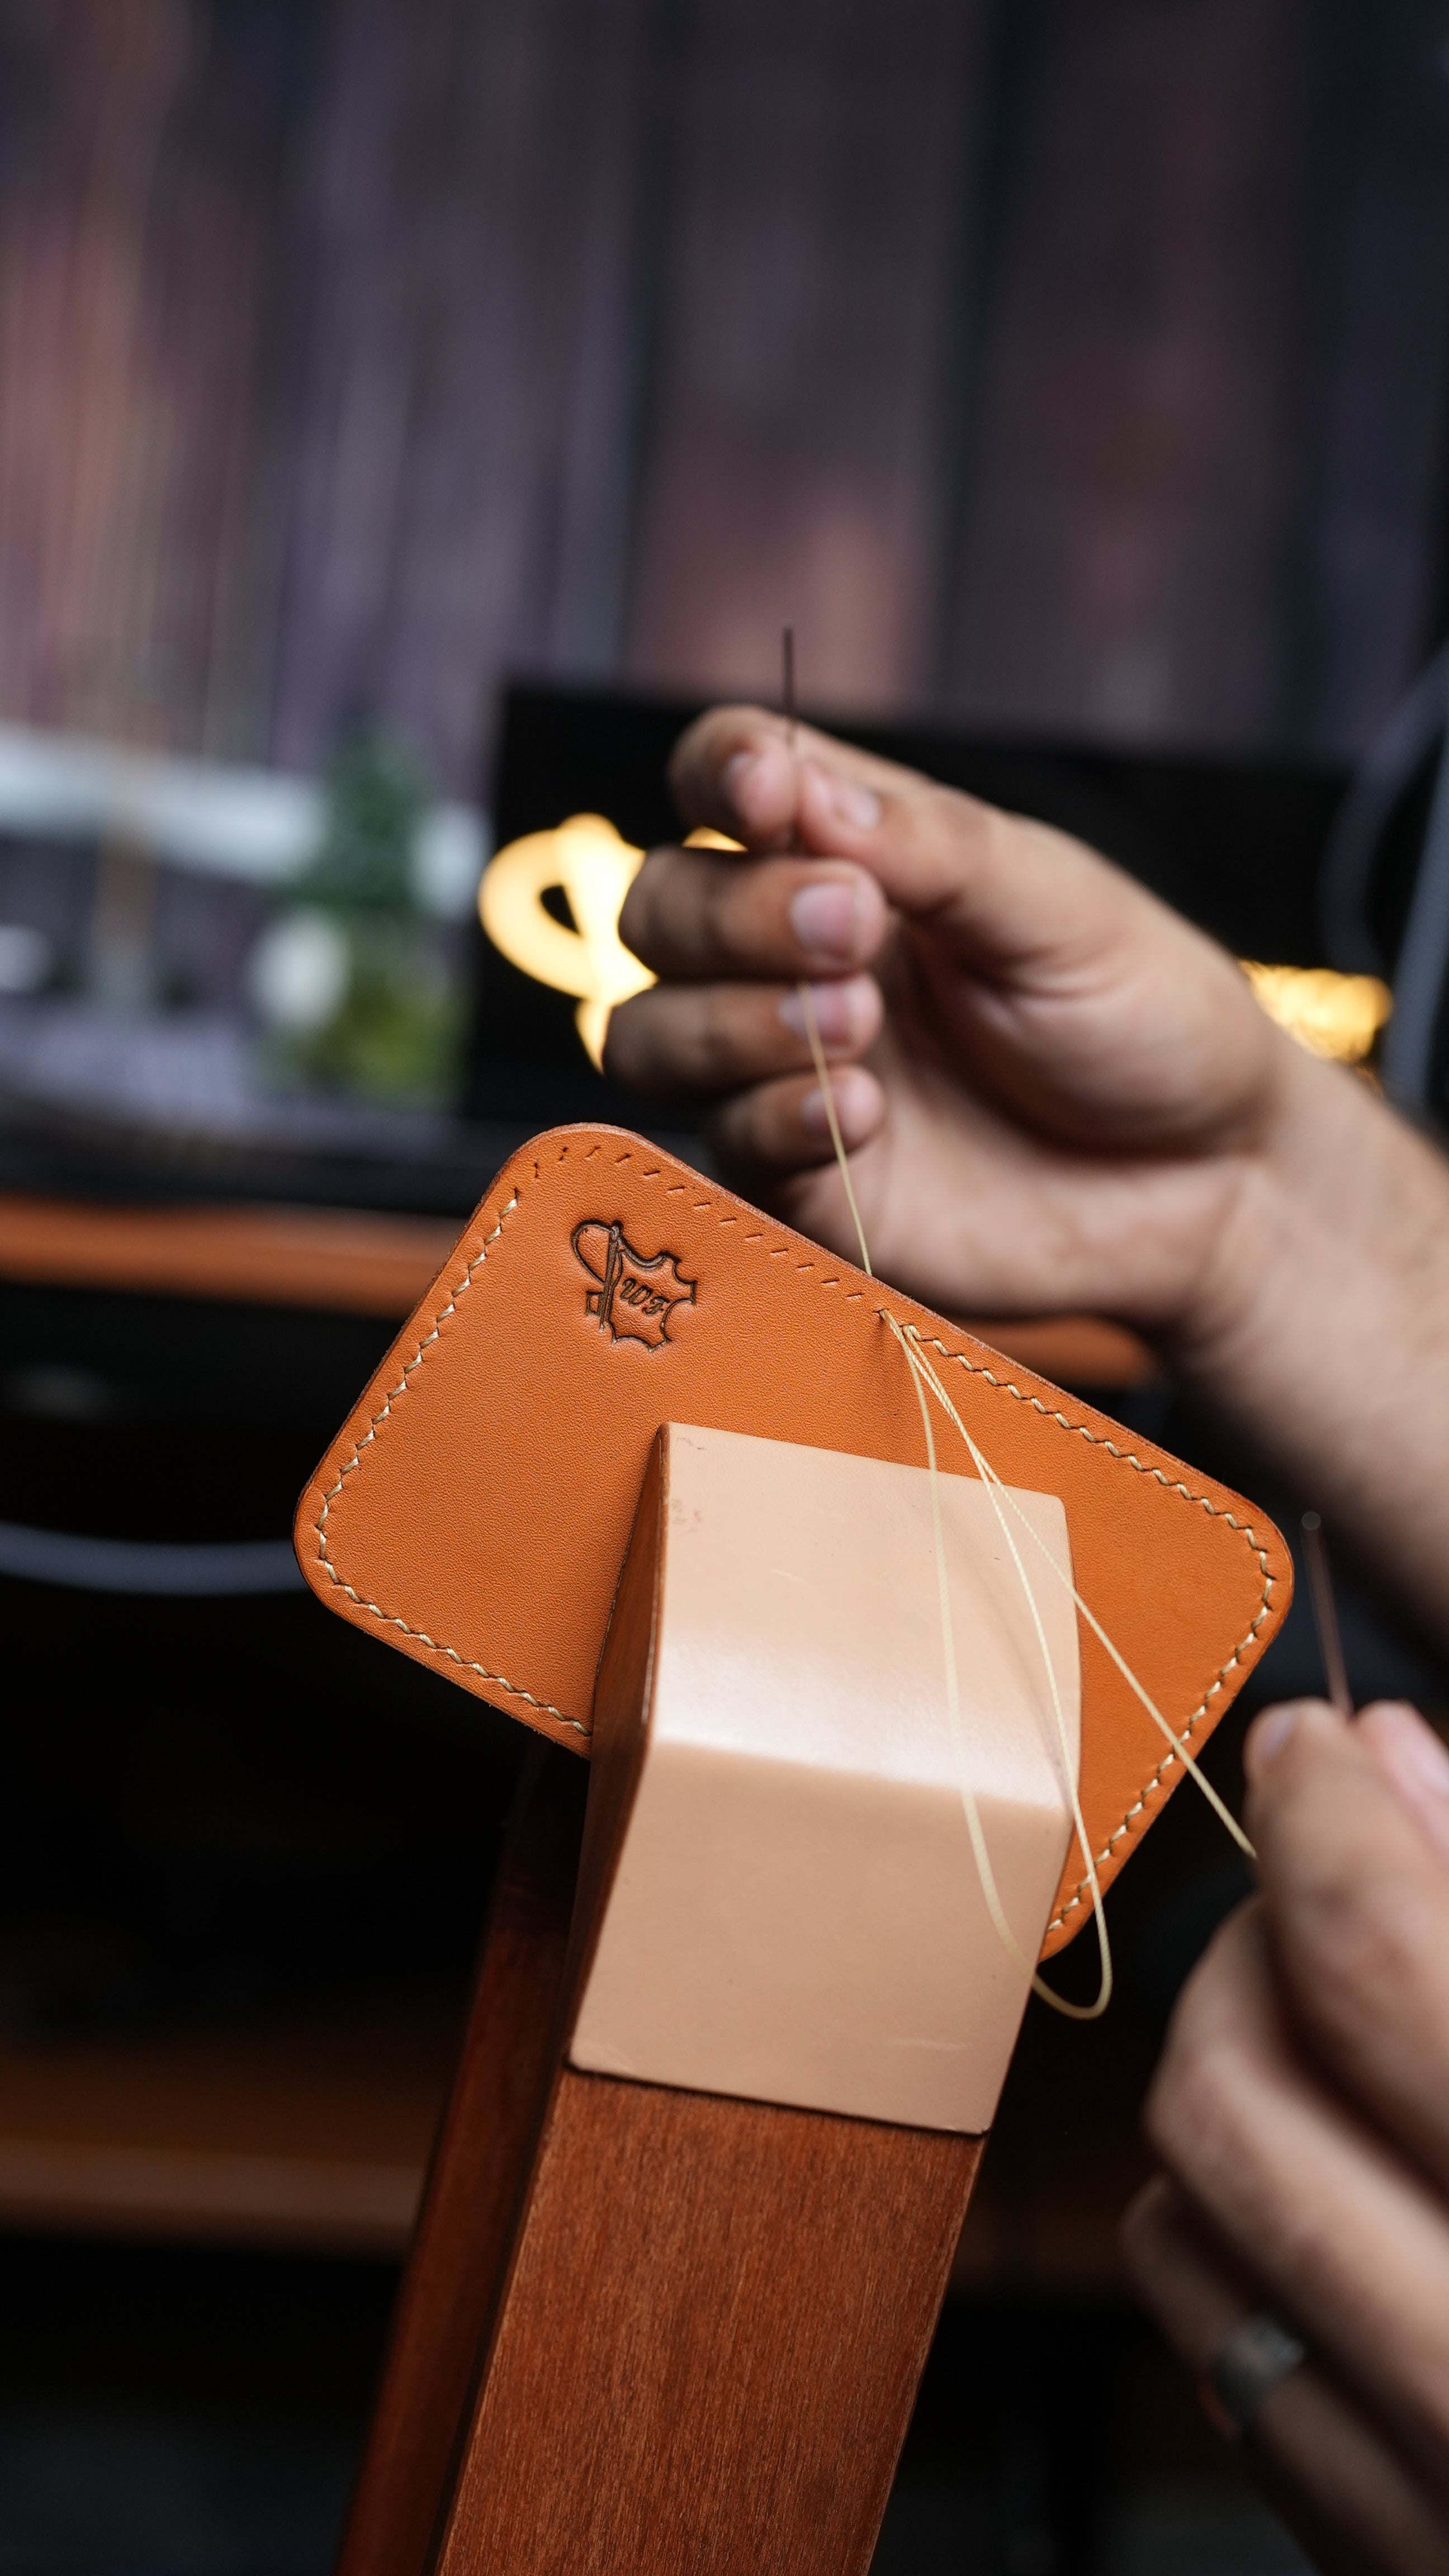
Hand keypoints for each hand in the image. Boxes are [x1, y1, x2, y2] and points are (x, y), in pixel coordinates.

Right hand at [608, 706, 1311, 1334]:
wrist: (1210, 1178)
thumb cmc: (1143, 1017)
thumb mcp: (1058, 904)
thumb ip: (931, 844)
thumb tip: (799, 787)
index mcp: (855, 857)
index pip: (727, 779)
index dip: (719, 775)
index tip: (765, 795)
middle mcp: (794, 959)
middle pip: (662, 908)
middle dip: (735, 915)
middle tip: (853, 929)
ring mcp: (785, 1072)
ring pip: (653, 1034)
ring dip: (735, 1020)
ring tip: (857, 1027)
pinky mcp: (803, 1184)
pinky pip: (722, 1148)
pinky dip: (770, 1116)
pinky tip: (859, 1110)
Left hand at [1122, 1698, 1448, 2572]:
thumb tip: (1392, 1765)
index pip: (1379, 1965)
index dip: (1324, 1816)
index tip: (1314, 1744)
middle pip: (1233, 2101)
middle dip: (1248, 1946)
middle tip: (1320, 1881)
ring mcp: (1442, 2517)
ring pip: (1187, 2233)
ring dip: (1225, 2086)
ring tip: (1322, 2017)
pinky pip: (1228, 2370)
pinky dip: (1240, 2238)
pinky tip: (1340, 2180)